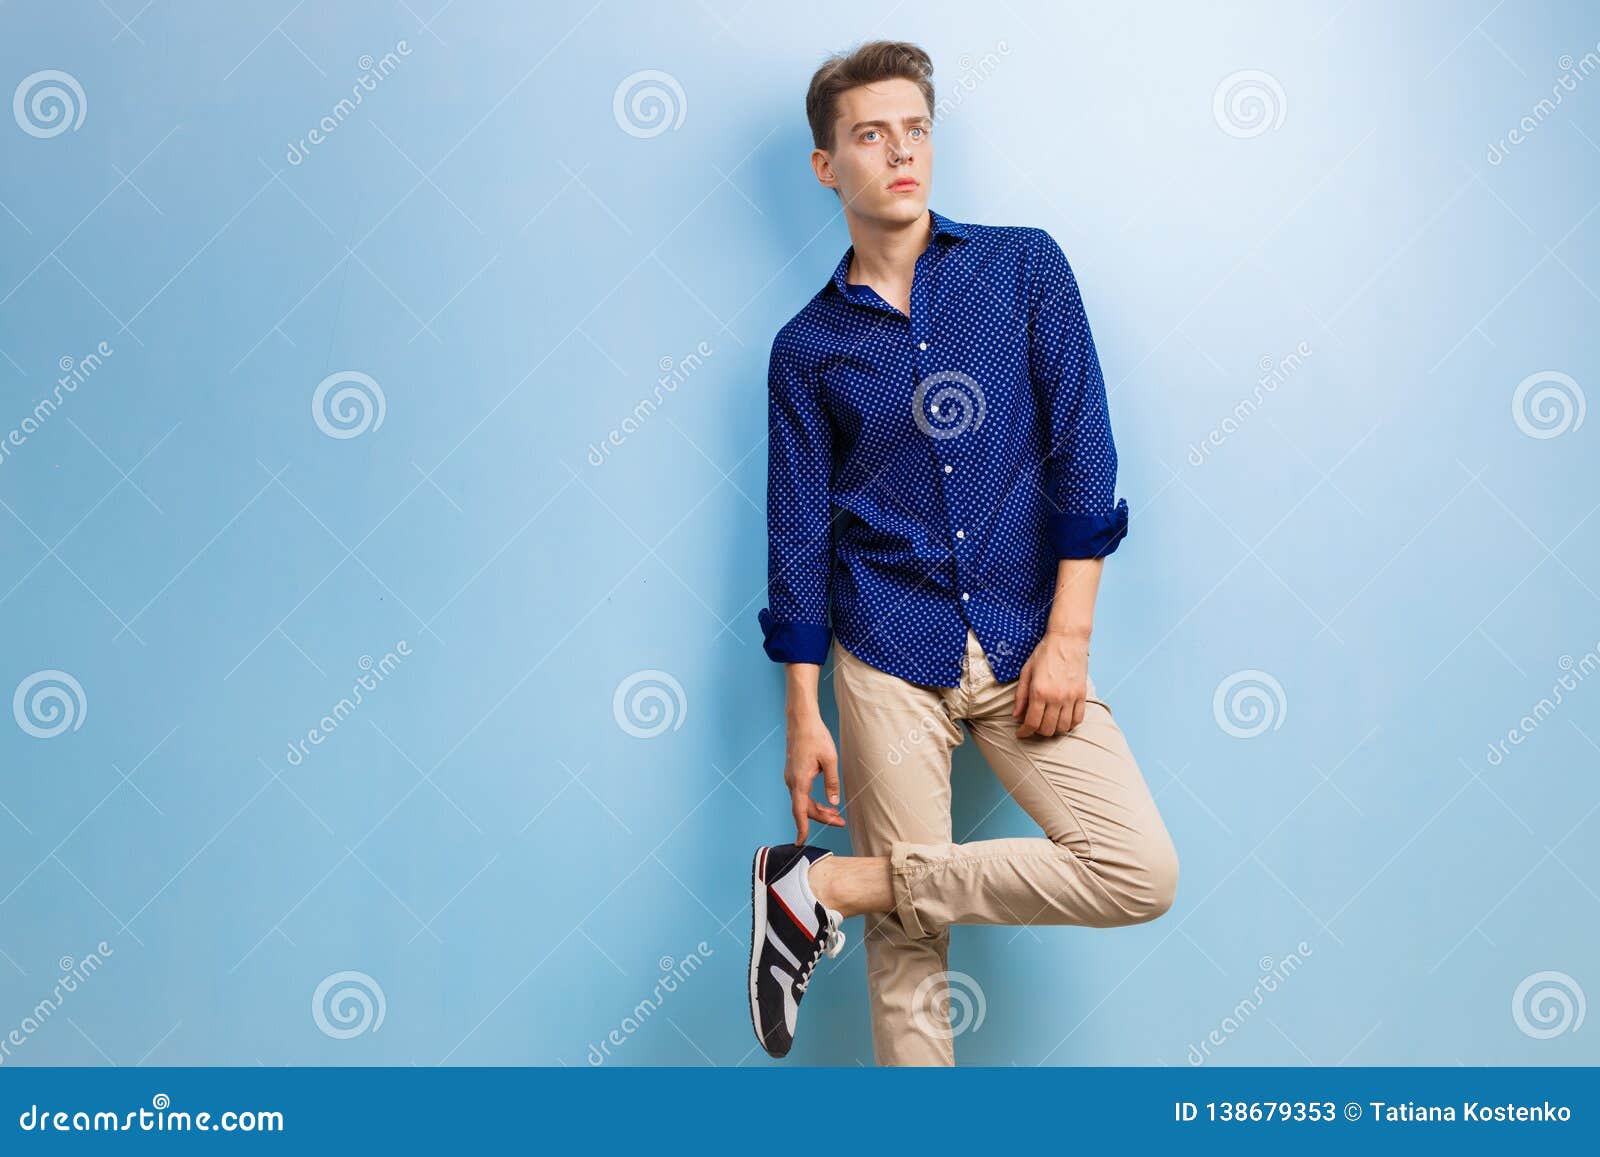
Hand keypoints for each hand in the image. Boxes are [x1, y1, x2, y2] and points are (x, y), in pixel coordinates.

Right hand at [784, 712, 843, 843]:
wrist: (801, 720)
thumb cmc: (815, 737)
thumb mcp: (830, 760)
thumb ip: (832, 783)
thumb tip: (834, 802)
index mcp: (799, 780)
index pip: (800, 811)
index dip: (801, 828)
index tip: (802, 842)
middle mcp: (792, 781)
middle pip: (804, 809)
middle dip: (822, 818)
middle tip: (841, 822)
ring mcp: (791, 777)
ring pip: (803, 801)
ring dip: (818, 810)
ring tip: (836, 814)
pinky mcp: (793, 773)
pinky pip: (802, 793)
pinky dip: (813, 801)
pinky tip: (826, 801)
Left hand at [1014, 631, 1088, 738]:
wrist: (1067, 639)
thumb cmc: (1044, 653)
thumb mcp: (1026, 671)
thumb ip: (1021, 696)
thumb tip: (1016, 716)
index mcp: (1039, 691)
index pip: (1031, 723)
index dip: (1024, 733)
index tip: (1021, 733)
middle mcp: (1056, 697)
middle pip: (1047, 729)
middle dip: (1037, 732)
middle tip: (1033, 726)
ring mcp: (1071, 697)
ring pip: (1063, 727)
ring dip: (1054, 730)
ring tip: (1047, 723)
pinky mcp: (1082, 695)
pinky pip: (1077, 719)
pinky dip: (1069, 724)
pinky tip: (1062, 720)